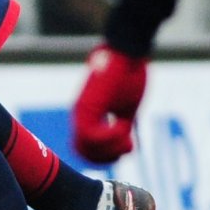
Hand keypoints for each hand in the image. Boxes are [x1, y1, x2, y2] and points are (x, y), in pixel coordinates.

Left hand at [73, 45, 146, 161]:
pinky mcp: (86, 106)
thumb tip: (126, 142)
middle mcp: (80, 116)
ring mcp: (81, 112)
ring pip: (86, 146)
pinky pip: (91, 135)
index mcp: (88, 117)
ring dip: (110, 148)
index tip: (126, 149)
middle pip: (84, 152)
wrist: (126, 52)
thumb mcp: (127, 108)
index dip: (106, 156)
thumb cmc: (129, 75)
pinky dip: (110, 137)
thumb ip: (122, 125)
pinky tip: (123, 125)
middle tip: (128, 147)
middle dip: (108, 157)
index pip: (87, 148)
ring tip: (127, 136)